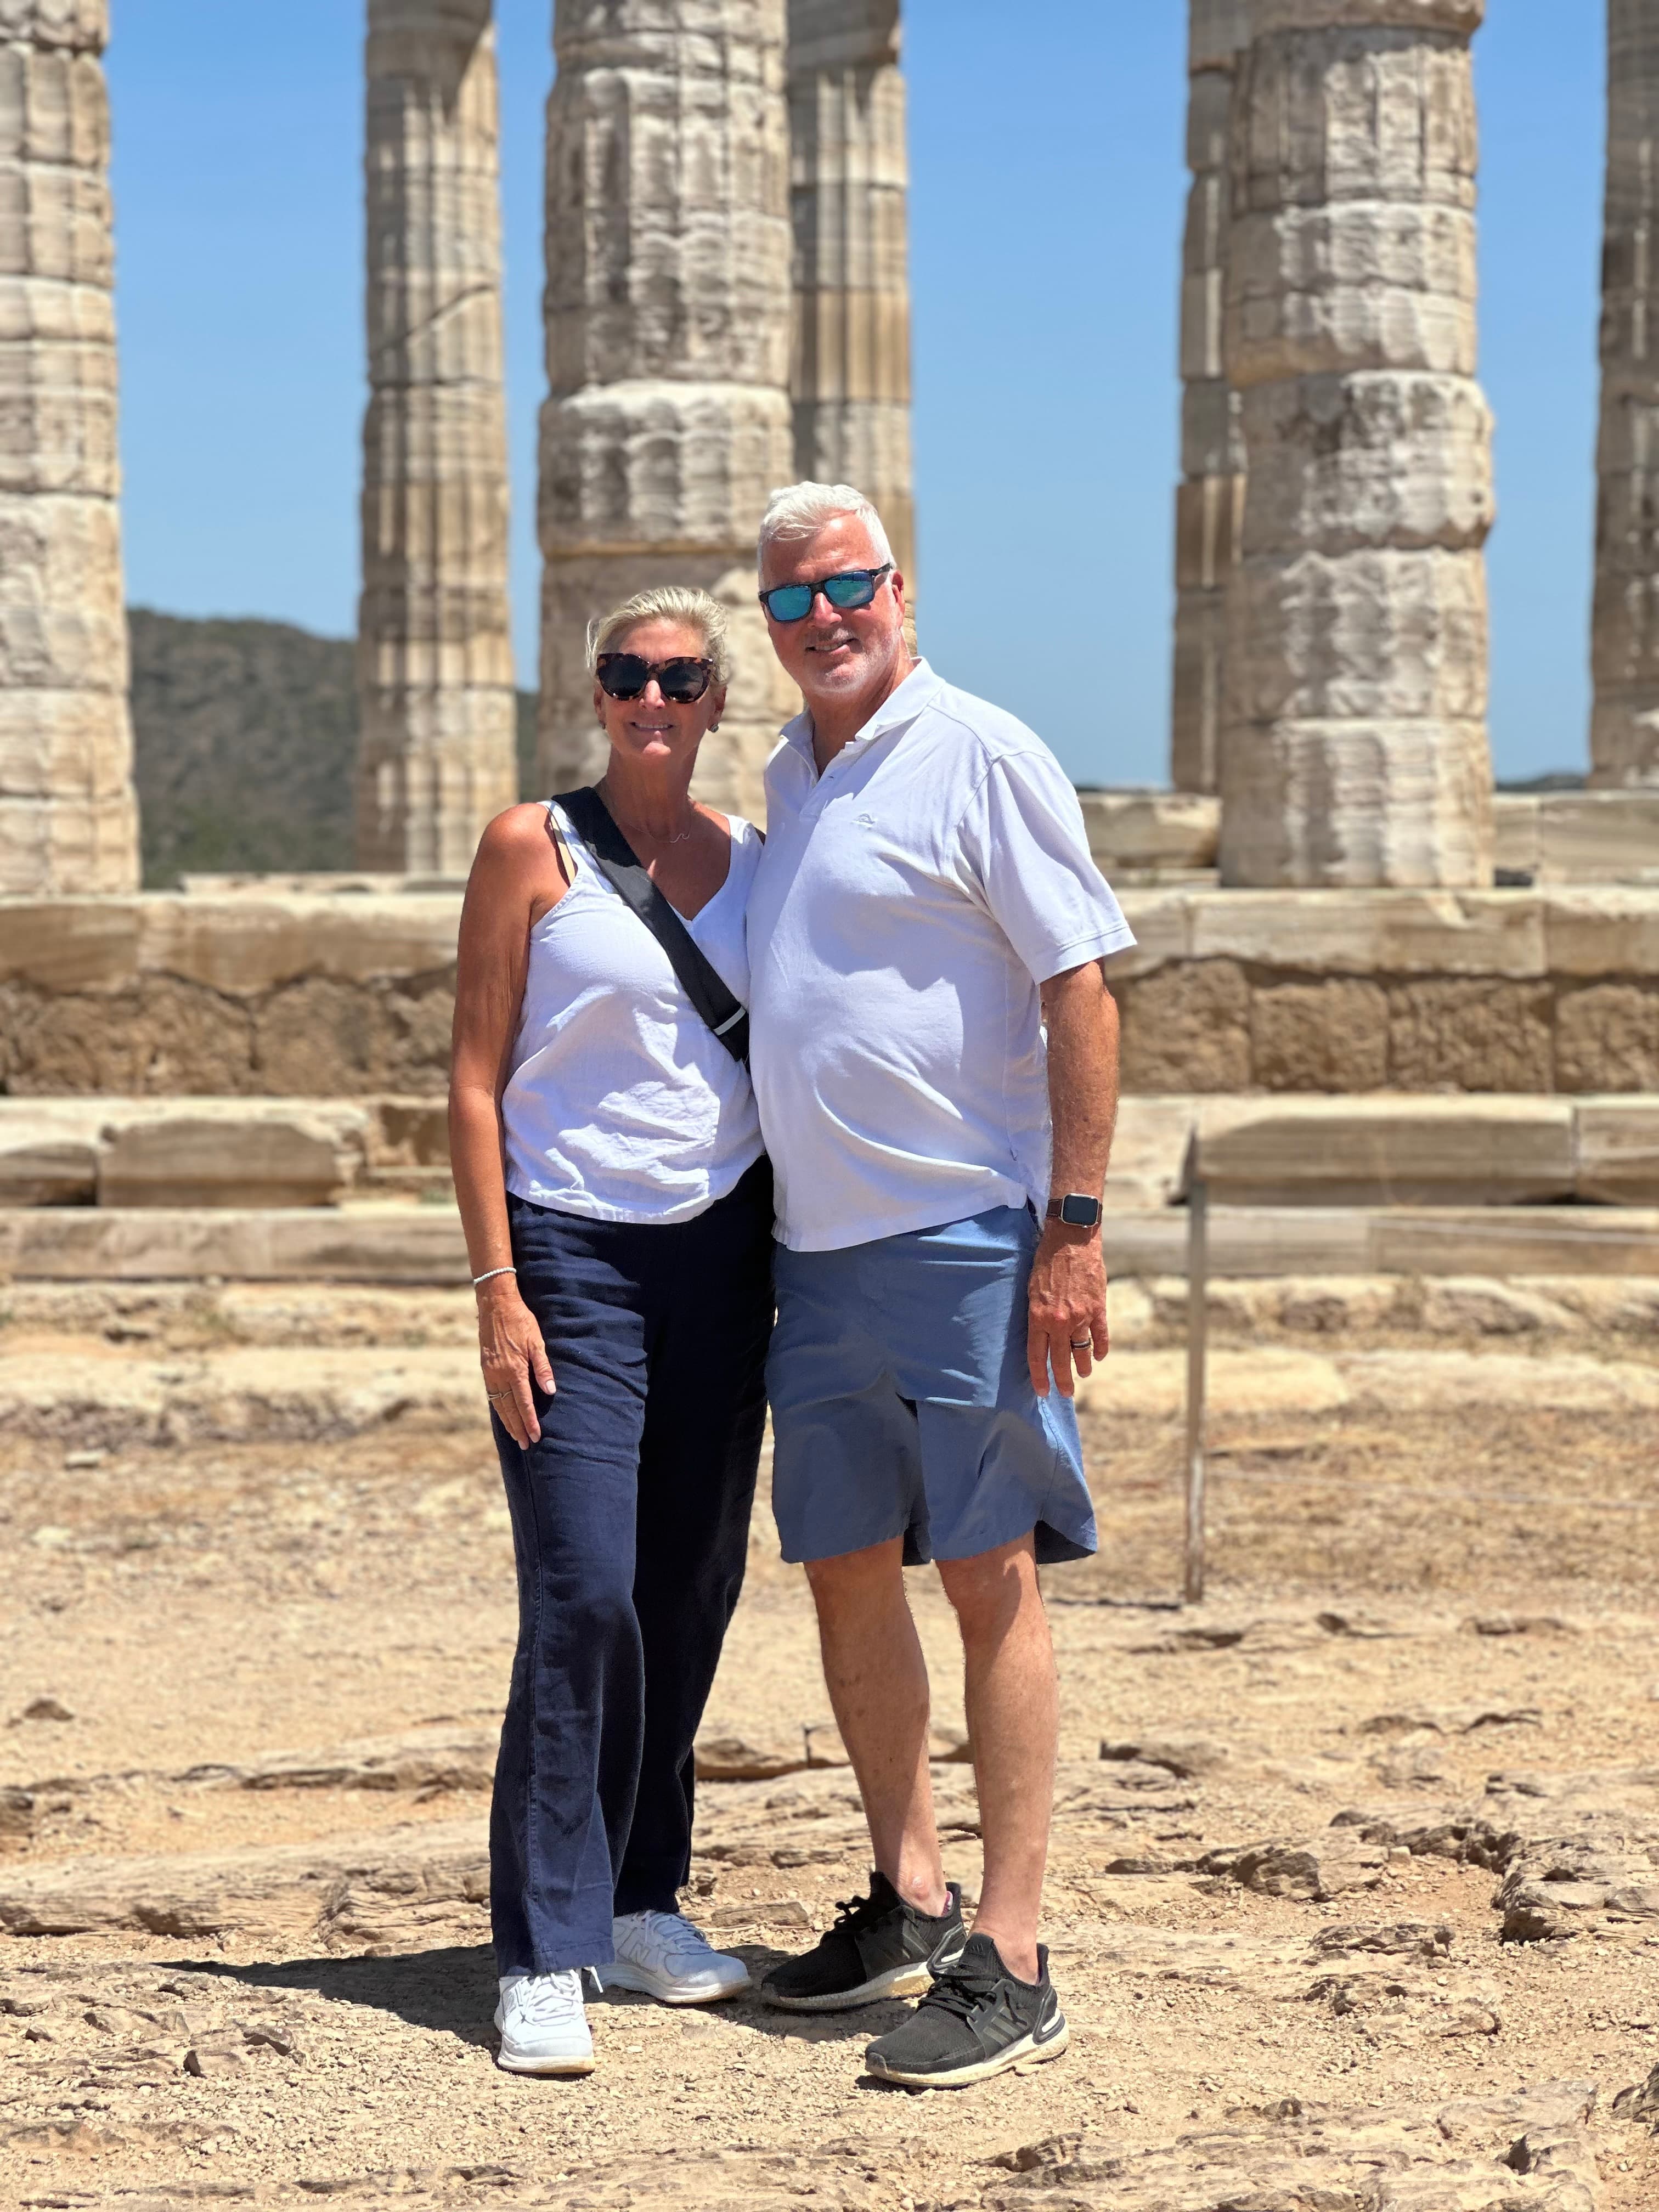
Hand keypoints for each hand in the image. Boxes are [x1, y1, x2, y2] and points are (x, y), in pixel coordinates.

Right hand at [477, 1279, 554, 1447]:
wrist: (495, 1305)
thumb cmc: (521, 1321)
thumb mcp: (537, 1342)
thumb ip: (543, 1367)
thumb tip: (550, 1391)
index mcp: (514, 1370)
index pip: (523, 1403)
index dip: (530, 1421)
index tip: (536, 1436)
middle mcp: (499, 1375)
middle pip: (509, 1409)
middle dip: (518, 1428)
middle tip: (527, 1444)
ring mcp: (490, 1373)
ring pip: (498, 1404)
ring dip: (507, 1422)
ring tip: (515, 1436)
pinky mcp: (485, 1368)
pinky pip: (491, 1395)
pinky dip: (498, 1409)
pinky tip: (504, 1415)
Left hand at [1026, 1224, 1109, 1399]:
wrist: (1071, 1240)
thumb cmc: (1046, 1261)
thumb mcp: (1031, 1289)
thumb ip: (1036, 1314)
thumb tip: (1039, 1335)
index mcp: (1038, 1317)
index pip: (1037, 1356)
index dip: (1040, 1376)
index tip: (1043, 1391)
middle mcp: (1059, 1321)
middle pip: (1061, 1360)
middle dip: (1063, 1380)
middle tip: (1066, 1393)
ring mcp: (1081, 1316)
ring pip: (1082, 1351)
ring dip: (1083, 1366)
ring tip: (1083, 1374)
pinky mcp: (1098, 1308)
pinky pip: (1101, 1336)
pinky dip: (1100, 1348)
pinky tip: (1099, 1356)